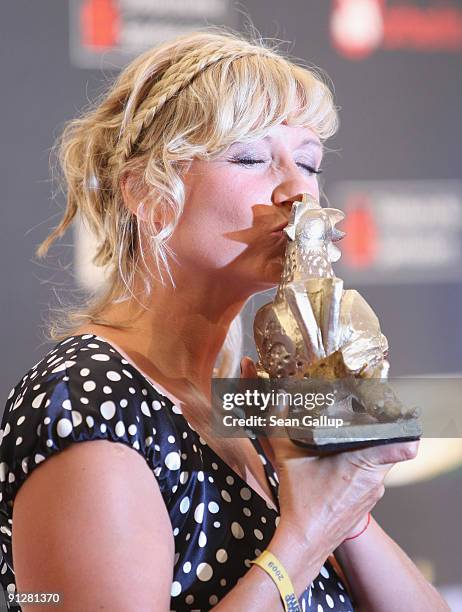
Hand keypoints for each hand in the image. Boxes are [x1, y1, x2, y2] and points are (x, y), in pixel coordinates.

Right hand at [240, 356, 418, 551]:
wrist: (305, 543)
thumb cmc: (302, 503)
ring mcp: (374, 493)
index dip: (404, 427)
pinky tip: (338, 465)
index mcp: (362, 462)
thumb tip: (275, 396)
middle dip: (375, 431)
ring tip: (342, 440)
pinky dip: (358, 467)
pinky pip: (370, 476)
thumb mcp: (287, 458)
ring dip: (364, 450)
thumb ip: (279, 422)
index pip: (404, 444)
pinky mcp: (367, 502)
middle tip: (356, 420)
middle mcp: (375, 478)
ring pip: (379, 462)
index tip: (394, 415)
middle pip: (389, 446)